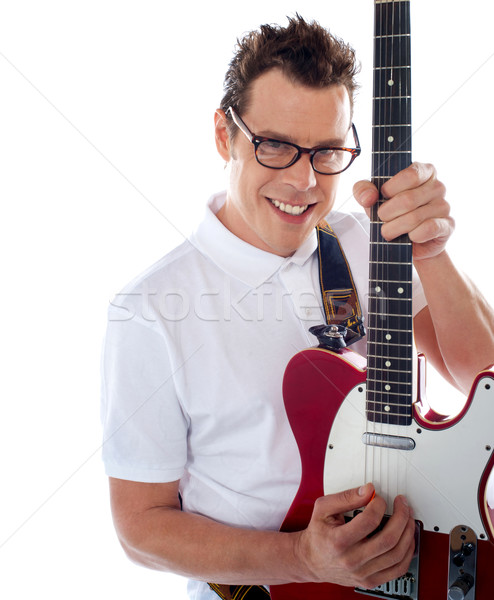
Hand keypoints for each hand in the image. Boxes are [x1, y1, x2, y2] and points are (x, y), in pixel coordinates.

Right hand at [293, 483, 415, 588]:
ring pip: (397, 555)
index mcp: (338, 541)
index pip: (369, 521)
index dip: (379, 505)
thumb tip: (368, 491)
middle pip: (388, 540)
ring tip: (408, 518)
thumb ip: (346, 497)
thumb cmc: (318, 534)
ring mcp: (362, 573)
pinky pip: (397, 569)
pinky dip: (407, 552)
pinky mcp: (370, 581)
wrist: (311, 560)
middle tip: (402, 504)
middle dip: (401, 517)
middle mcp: (352, 560)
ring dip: (408, 533)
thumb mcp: (323, 508)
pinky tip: (407, 539)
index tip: (380, 498)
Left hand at [353, 162, 454, 260]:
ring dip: (395, 228)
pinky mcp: (448, 225)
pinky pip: (428, 229)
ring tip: (390, 231)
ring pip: (415, 217)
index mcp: (422, 171)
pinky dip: (413, 236)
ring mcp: (444, 205)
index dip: (390, 190)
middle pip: (408, 199)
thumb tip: (369, 197)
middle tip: (382, 220)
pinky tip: (409, 237)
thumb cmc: (391, 214)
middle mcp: (437, 186)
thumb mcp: (371, 200)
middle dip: (387, 214)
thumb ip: (363, 190)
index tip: (382, 198)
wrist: (405, 243)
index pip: (409, 175)